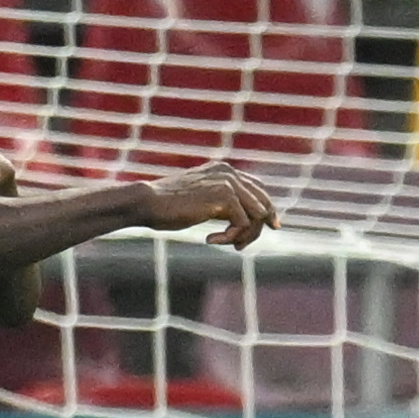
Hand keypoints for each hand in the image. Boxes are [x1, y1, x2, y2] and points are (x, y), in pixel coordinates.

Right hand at [139, 164, 278, 247]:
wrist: (146, 203)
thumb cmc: (163, 207)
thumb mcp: (196, 200)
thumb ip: (217, 202)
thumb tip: (236, 217)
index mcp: (224, 170)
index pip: (258, 189)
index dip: (267, 209)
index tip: (272, 226)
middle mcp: (230, 173)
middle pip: (262, 203)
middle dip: (257, 228)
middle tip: (240, 247)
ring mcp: (229, 184)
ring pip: (257, 215)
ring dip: (243, 235)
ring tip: (225, 245)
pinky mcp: (225, 198)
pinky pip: (242, 224)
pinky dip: (229, 238)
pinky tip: (209, 240)